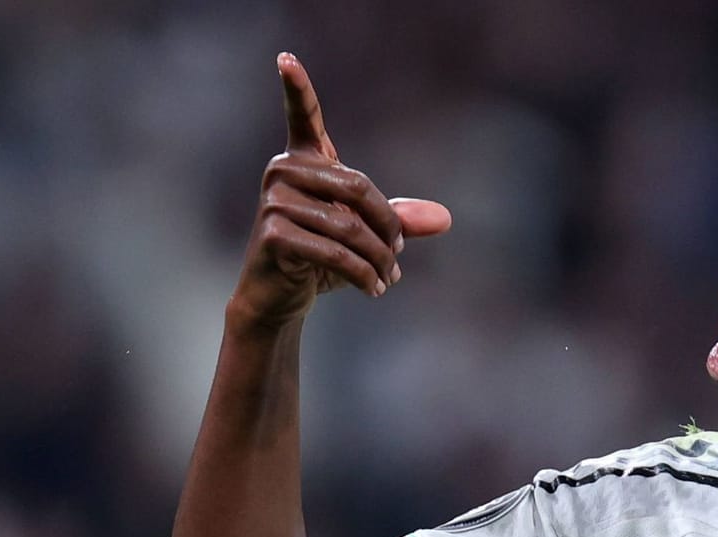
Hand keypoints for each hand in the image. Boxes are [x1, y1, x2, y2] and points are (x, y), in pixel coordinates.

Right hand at [230, 52, 451, 328]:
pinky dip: (365, 276)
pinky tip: (375, 290)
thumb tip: (444, 219)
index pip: (303, 118)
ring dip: (380, 259)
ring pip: (350, 226)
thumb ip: (398, 221)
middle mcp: (284, 172)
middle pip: (359, 187)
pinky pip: (336, 253)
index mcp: (305, 161)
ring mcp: (275, 201)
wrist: (280, 297)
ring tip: (391, 279)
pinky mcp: (273, 233)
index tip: (285, 58)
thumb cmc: (320, 259)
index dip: (296, 88)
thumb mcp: (364, 236)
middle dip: (389, 229)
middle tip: (400, 258)